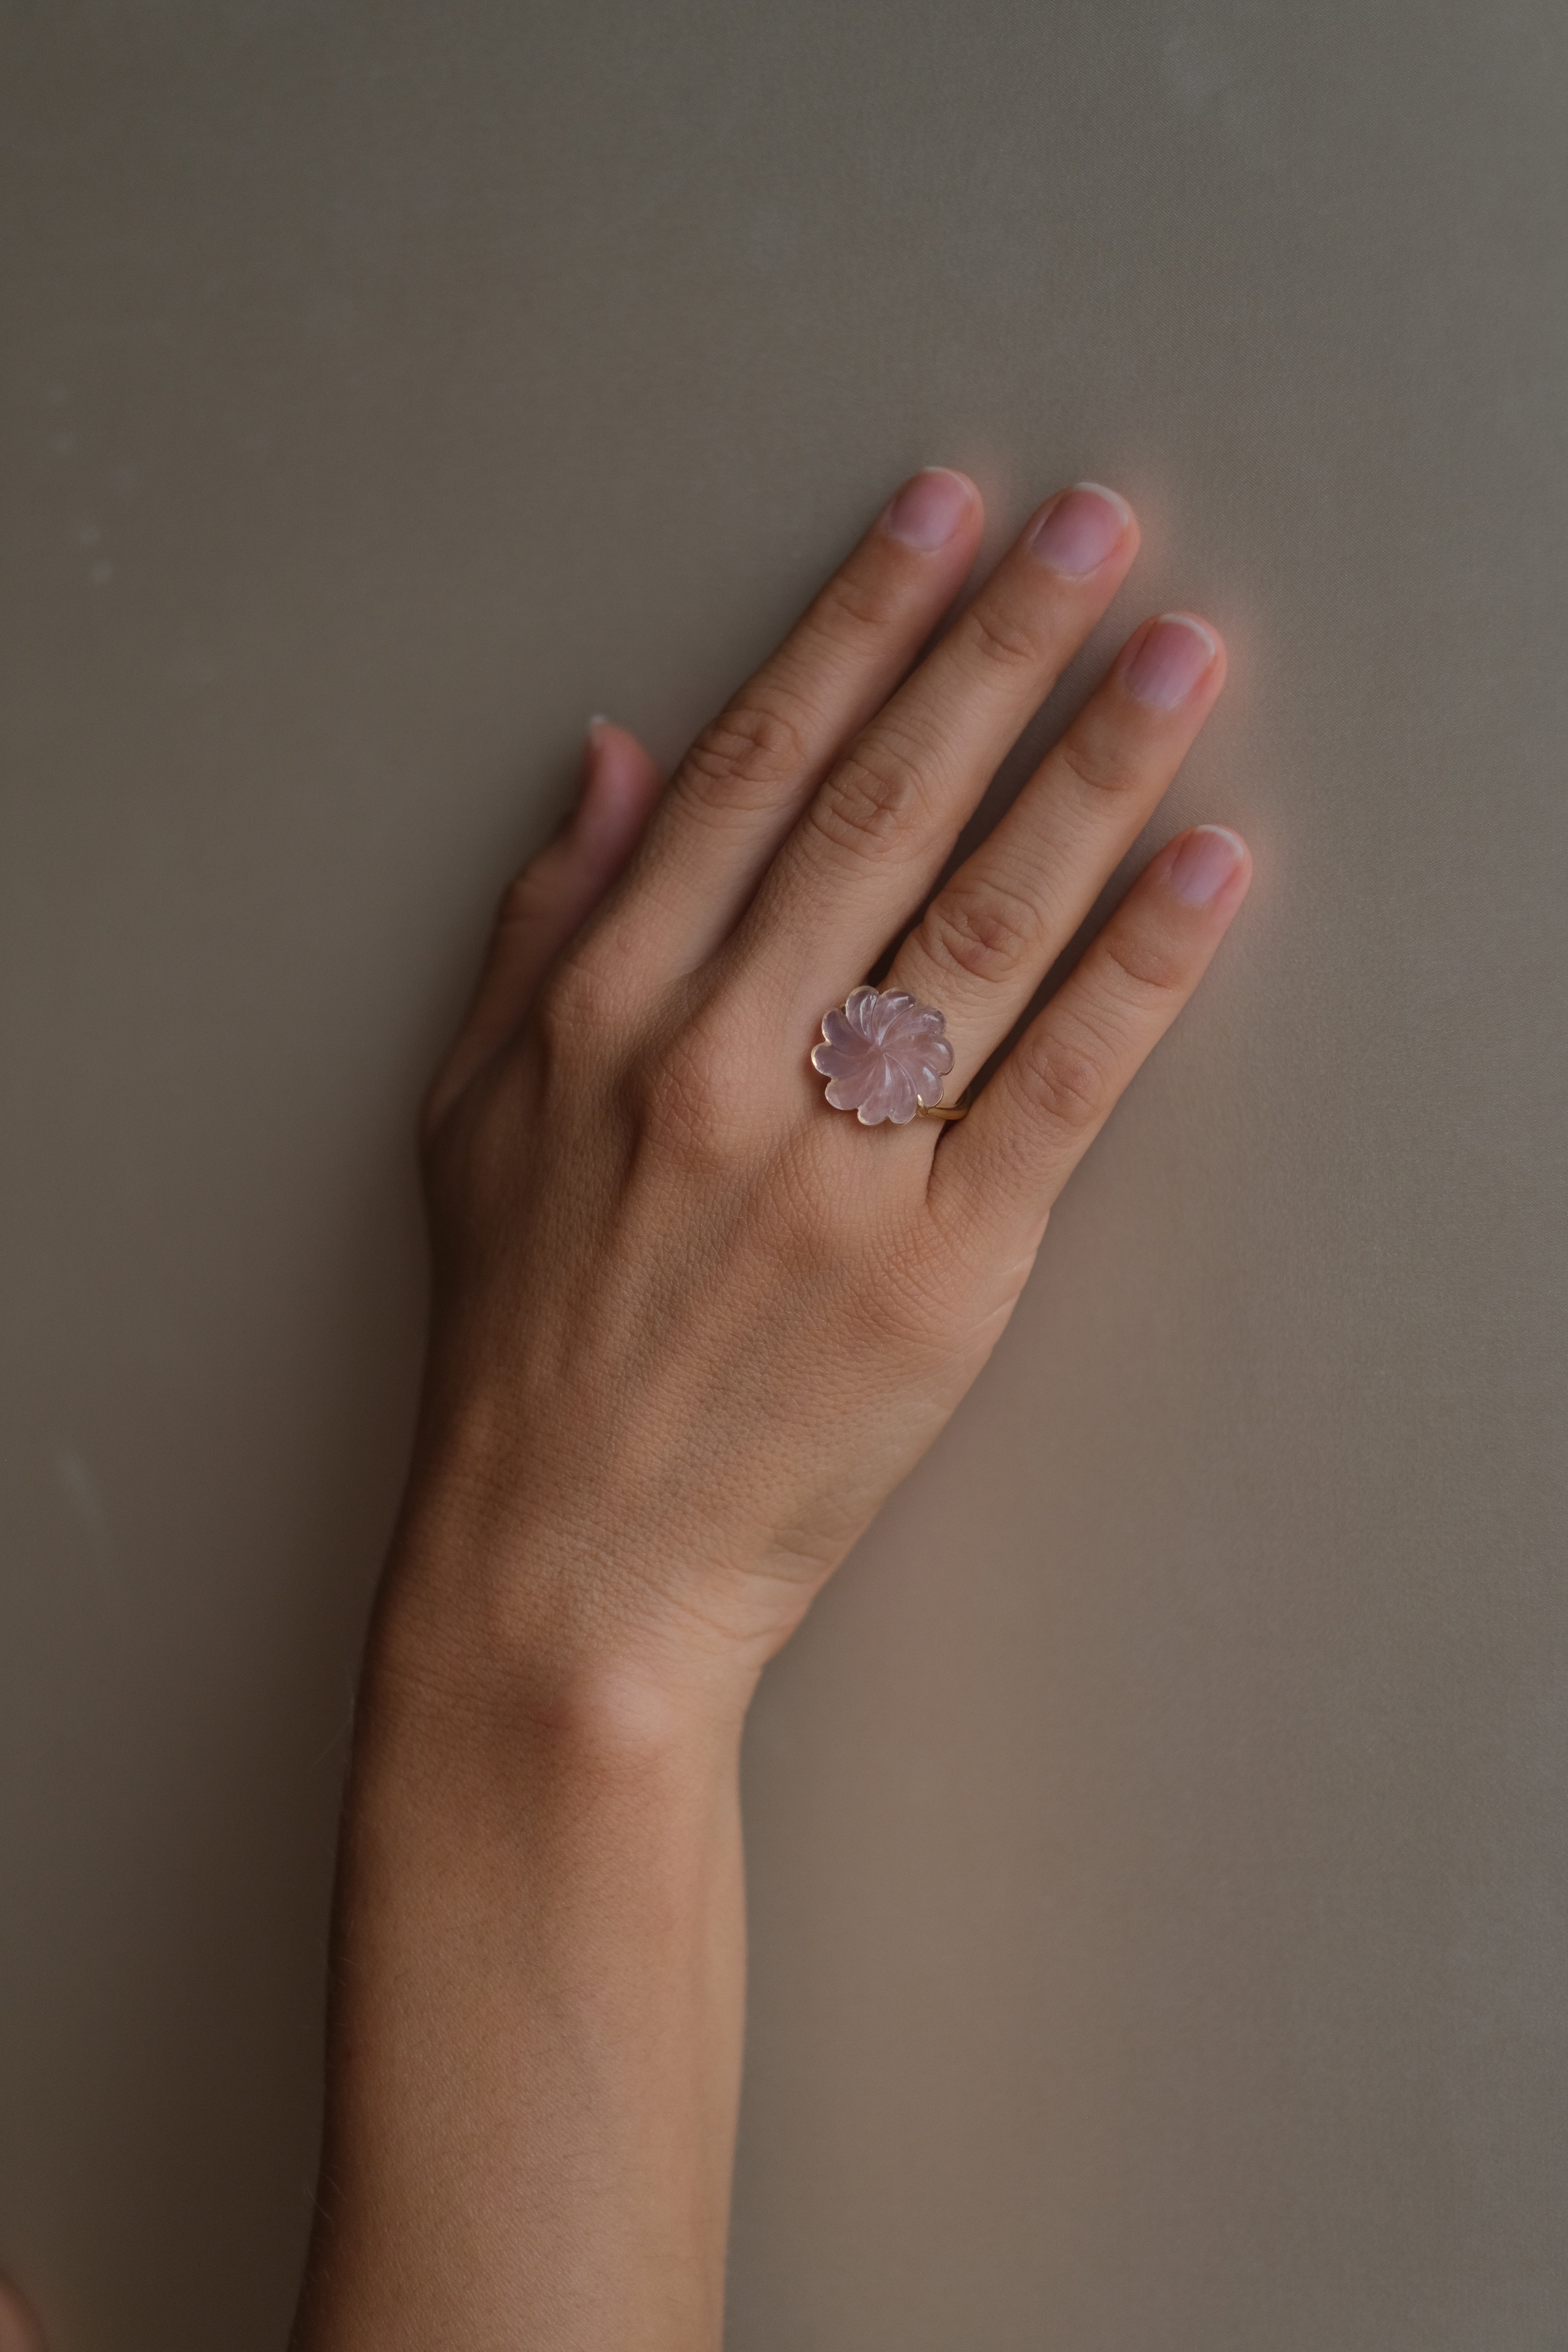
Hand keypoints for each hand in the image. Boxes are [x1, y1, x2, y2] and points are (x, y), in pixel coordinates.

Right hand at [392, 468, 1248, 1712]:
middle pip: (888, 813)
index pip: (755, 771)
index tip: (936, 522)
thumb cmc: (522, 1343)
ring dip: (1096, 773)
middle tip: (1091, 533)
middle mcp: (721, 1065)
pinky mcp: (939, 1275)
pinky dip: (1141, 975)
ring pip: (990, 925)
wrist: (566, 1571)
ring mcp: (835, 1170)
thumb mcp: (469, 1116)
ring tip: (1177, 662)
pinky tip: (1205, 874)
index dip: (856, 629)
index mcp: (608, 1013)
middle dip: (998, 649)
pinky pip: (1060, 1091)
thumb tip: (612, 757)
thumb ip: (543, 923)